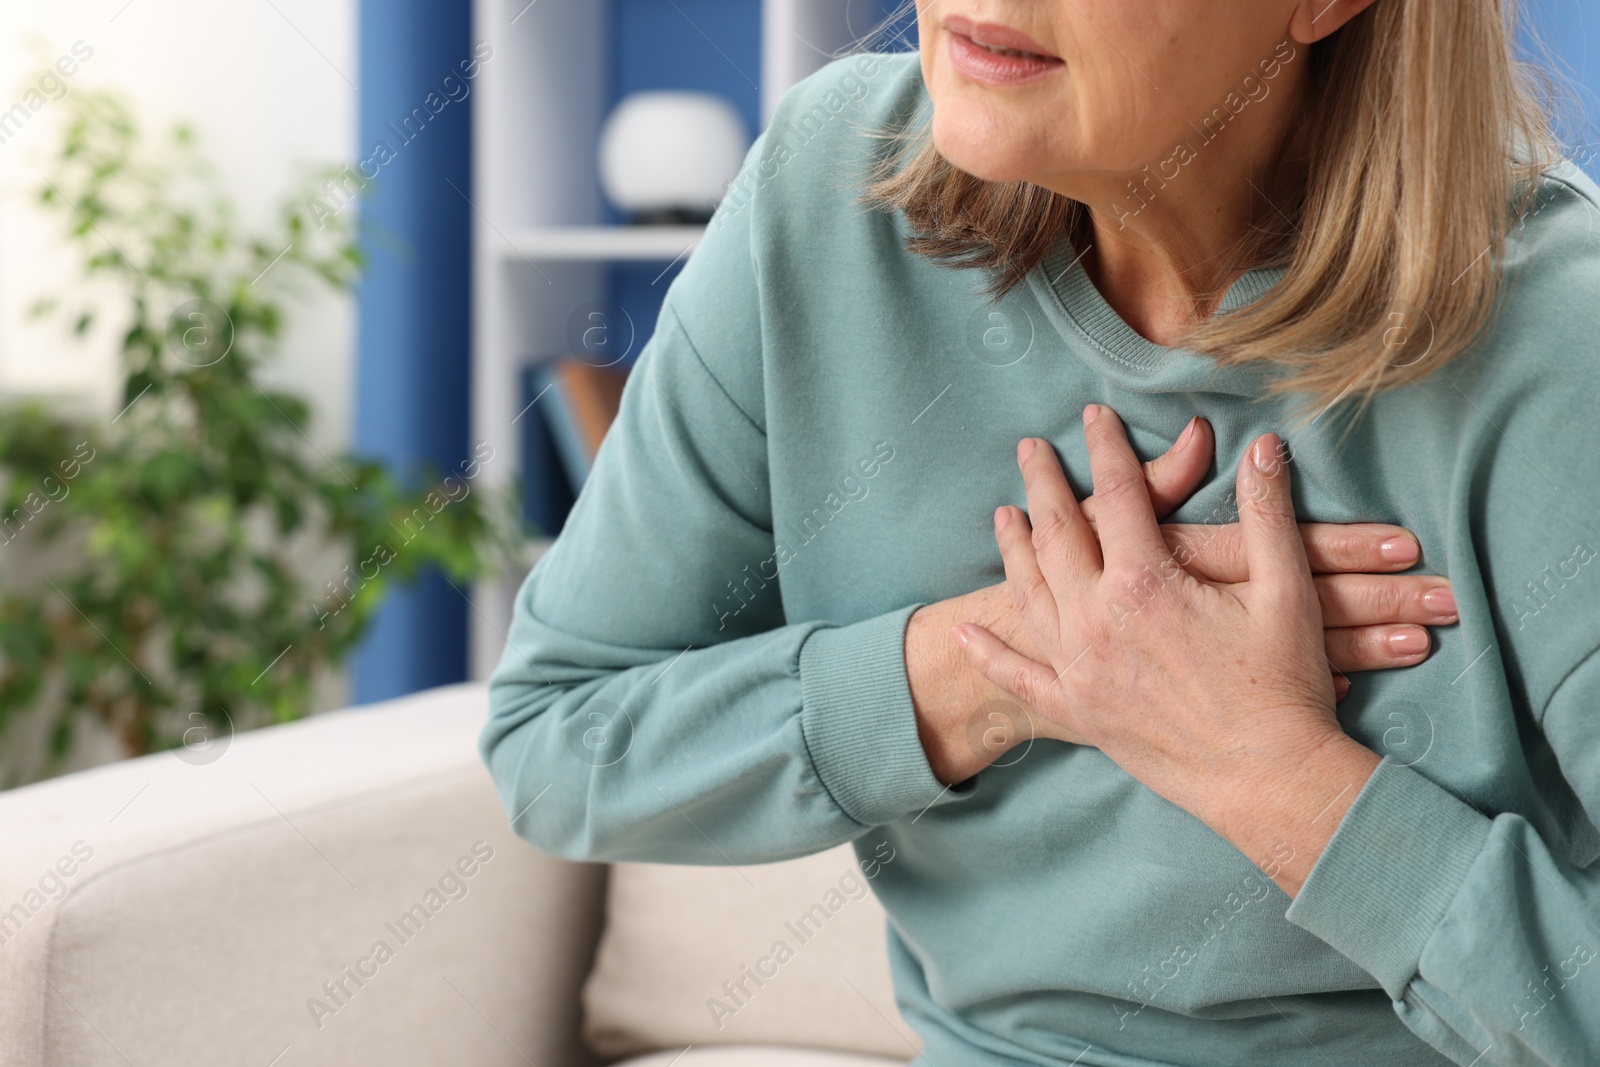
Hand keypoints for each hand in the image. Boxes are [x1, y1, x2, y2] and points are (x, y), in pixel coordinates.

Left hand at [906, 416, 1454, 786]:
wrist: (1270, 783)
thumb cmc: (1284, 688)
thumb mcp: (1288, 592)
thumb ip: (1269, 512)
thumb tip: (1264, 446)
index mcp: (1143, 582)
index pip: (1118, 493)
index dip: (1106, 448)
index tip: (1094, 416)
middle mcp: (1096, 619)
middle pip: (1057, 534)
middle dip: (1043, 484)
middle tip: (1030, 449)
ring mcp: (1079, 668)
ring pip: (1030, 593)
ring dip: (1013, 549)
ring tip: (1004, 516)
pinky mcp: (1077, 712)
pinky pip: (1019, 677)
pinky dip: (989, 654)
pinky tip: (964, 634)